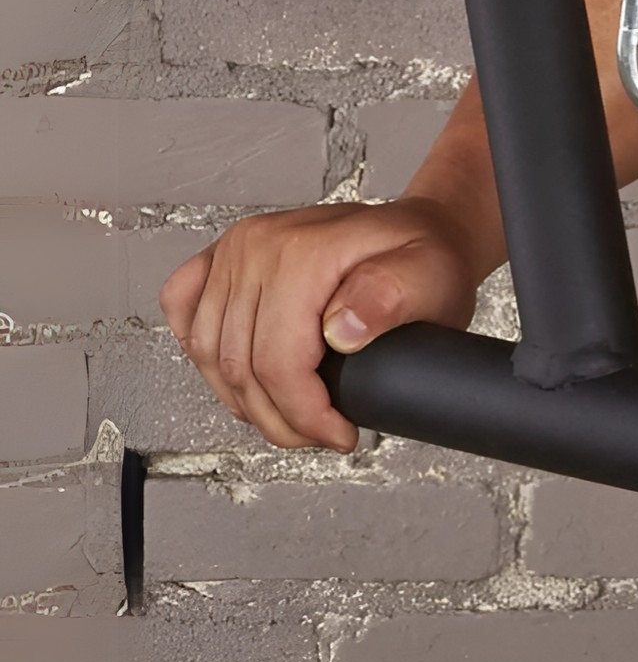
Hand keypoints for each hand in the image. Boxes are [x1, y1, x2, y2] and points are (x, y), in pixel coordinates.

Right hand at [159, 198, 481, 450]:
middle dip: (281, 417)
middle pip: (240, 368)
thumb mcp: (431, 276)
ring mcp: (233, 250)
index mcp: (302, 250)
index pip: (278, 363)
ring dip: (245, 399)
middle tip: (321, 430)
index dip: (305, 414)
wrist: (418, 229)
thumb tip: (342, 328)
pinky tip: (241, 371)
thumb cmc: (426, 253)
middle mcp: (257, 245)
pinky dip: (203, 353)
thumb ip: (390, 298)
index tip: (339, 432)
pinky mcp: (219, 260)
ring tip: (292, 411)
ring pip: (209, 356)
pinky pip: (182, 312)